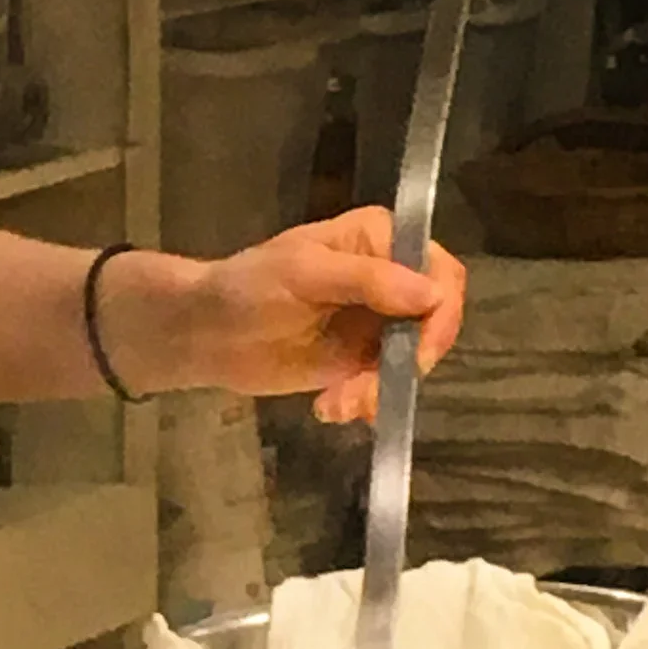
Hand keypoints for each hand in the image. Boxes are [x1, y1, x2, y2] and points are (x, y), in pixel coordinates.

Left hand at [139, 209, 464, 424]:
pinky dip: (365, 403)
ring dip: (378, 391)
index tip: (418, 353)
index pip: (440, 271)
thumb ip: (367, 280)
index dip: (440, 314)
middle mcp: (389, 277)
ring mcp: (377, 322)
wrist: (206, 333)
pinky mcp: (361, 360)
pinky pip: (385, 385)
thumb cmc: (247, 287)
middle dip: (405, 364)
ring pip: (411, 361)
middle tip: (367, 391)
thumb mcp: (303, 273)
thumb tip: (432, 294)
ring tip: (335, 404)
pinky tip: (331, 409)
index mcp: (380, 239)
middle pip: (435, 322)